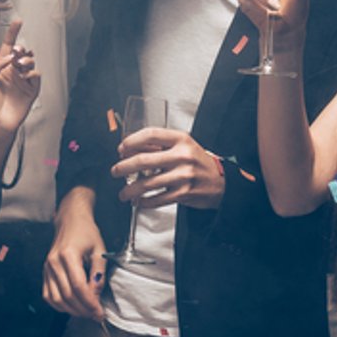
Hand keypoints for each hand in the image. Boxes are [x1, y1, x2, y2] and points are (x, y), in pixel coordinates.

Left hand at [0, 19, 40, 135]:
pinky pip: (36, 76)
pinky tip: (26, 76)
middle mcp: (13, 72)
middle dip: (20, 49)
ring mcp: (23, 80)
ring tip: (20, 65)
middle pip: (22, 53)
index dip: (13, 33)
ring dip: (26, 60)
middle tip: (17, 52)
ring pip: (30, 62)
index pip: (8, 47)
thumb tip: (9, 57)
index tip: (18, 21)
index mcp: (1, 68)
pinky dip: (32, 72)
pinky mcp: (31, 90)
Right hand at [44, 201, 106, 320]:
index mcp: (68, 255)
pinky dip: (59, 305)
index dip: (90, 303)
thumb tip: (96, 295)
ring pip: (57, 299)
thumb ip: (98, 273)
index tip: (99, 312)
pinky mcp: (44, 272)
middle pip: (68, 295)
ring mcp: (47, 268)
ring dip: (72, 310)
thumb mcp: (99, 250)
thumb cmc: (85, 232)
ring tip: (86, 312)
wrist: (70, 221)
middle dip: (83, 310)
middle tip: (96, 315)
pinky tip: (71, 307)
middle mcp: (54, 262)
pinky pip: (48, 295)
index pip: (79, 287)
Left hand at [110, 127, 224, 208]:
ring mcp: (183, 176)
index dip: (131, 141)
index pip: (150, 134)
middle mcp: (182, 156)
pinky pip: (157, 199)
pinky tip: (139, 201)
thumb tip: (130, 149)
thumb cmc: (198, 162)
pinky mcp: (183, 193)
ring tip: (123, 193)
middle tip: (115, 171)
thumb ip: (160, 145)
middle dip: (123, 167)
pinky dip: (144, 202)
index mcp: (181, 140)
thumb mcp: (183, 146)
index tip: (121, 148)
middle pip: (143, 160)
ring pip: (147, 184)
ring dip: (130, 190)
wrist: (221, 182)